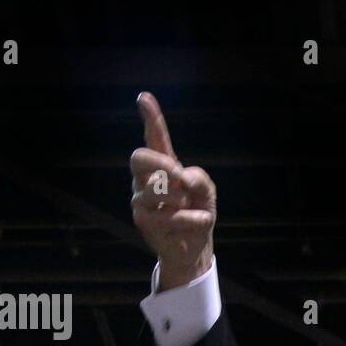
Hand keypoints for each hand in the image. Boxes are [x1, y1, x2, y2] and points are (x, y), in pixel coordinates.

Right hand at [130, 91, 216, 288]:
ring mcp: (141, 200)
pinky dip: (190, 218)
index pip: (154, 139)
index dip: (151, 118)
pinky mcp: (144, 221)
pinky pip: (167, 215)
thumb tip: (181, 178)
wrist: (194, 247)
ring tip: (188, 204)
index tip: (144, 98)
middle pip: (138, 157)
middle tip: (178, 175)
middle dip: (160, 163)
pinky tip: (198, 222)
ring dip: (179, 197)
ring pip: (154, 188)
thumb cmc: (197, 212)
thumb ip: (198, 176)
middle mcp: (146, 179)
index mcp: (163, 166)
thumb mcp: (206, 190)